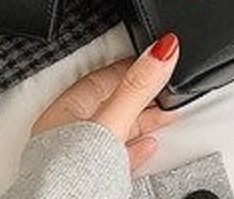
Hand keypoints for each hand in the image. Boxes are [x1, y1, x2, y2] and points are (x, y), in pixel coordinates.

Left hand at [31, 33, 179, 169]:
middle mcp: (69, 134)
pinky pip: (118, 156)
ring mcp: (78, 160)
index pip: (103, 77)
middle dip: (142, 93)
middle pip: (111, 103)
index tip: (155, 57)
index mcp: (66, 112)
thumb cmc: (67, 180)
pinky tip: (149, 146)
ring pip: (116, 130)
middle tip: (167, 85)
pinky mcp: (90, 183)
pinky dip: (137, 147)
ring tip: (166, 113)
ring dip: (143, 120)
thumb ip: (136, 87)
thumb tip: (161, 50)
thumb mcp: (110, 123)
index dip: (132, 65)